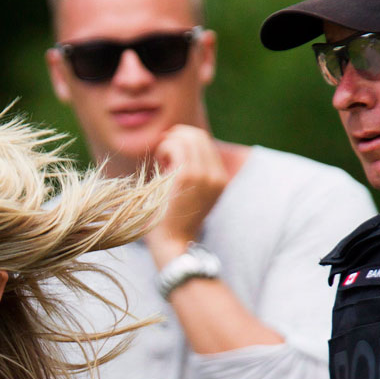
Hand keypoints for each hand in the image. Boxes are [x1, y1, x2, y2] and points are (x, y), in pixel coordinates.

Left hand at [148, 125, 227, 257]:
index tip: (170, 146)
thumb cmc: (175, 221)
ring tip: (161, 159)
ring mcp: (203, 175)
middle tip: (162, 149)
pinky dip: (164, 148)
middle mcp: (215, 175)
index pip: (206, 142)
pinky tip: (159, 162)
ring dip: (169, 143)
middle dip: (177, 136)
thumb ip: (195, 173)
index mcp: (220, 179)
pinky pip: (174, 146)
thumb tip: (180, 145)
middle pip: (197, 136)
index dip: (186, 138)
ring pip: (186, 138)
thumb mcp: (193, 195)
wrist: (173, 242)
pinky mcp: (186, 176)